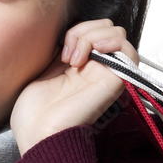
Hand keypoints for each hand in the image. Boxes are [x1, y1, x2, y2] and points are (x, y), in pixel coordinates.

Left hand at [11, 19, 137, 155]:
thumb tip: (66, 31)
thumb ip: (60, 50)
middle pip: (107, 28)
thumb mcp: (42, 71)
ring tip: (75, 59)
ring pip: (116, 33)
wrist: (38, 134)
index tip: (57, 50)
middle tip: (66, 55)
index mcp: (80, 65)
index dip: (76, 30)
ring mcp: (108, 74)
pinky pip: (128, 50)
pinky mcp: (116, 81)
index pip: (92, 29)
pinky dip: (110, 41)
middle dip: (84, 30)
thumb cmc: (34, 114)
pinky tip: (90, 54)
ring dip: (92, 35)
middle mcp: (97, 68)